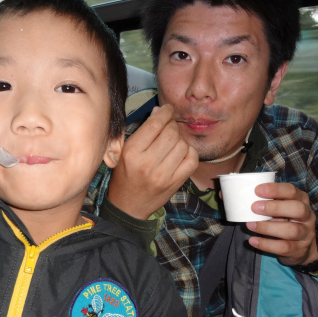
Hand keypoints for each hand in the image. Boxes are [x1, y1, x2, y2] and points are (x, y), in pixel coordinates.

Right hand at [107, 104, 197, 218]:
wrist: (128, 207)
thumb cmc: (125, 176)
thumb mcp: (125, 152)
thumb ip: (142, 131)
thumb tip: (160, 111)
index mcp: (131, 152)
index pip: (155, 124)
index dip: (165, 113)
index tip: (167, 109)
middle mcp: (147, 163)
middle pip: (171, 133)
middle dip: (172, 126)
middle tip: (169, 128)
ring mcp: (163, 175)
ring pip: (183, 145)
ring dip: (180, 140)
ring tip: (172, 143)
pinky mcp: (175, 183)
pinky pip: (192, 159)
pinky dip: (189, 152)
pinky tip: (181, 153)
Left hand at [245, 182, 317, 266]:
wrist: (301, 247)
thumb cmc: (286, 221)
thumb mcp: (282, 209)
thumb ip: (270, 202)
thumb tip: (247, 198)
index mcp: (302, 201)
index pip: (292, 191)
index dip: (275, 190)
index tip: (257, 190)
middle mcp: (308, 216)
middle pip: (297, 209)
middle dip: (275, 207)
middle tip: (254, 207)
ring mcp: (306, 234)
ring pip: (291, 230)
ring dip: (268, 227)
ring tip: (250, 225)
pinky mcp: (300, 250)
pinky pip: (284, 247)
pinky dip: (266, 244)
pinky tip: (253, 240)